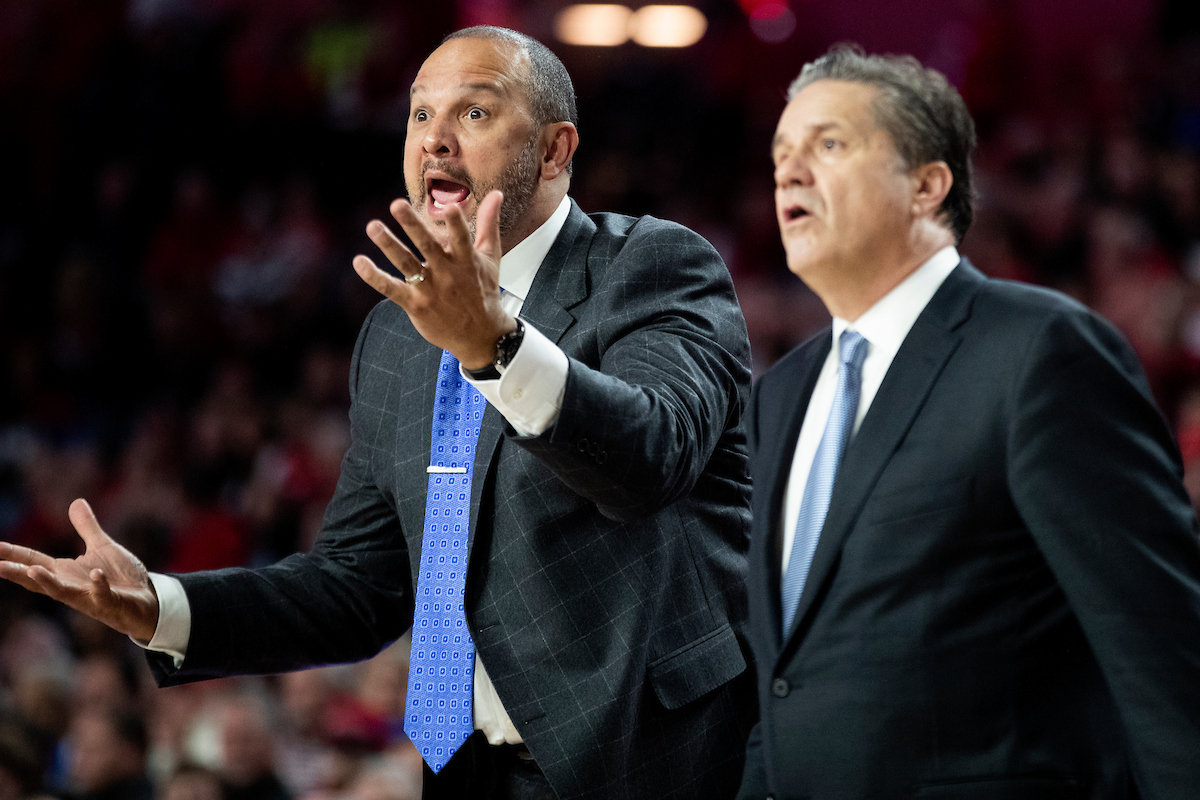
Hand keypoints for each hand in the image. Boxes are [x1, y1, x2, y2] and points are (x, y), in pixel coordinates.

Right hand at [0, 499, 158, 641]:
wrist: (147, 601)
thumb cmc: (121, 577)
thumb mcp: (102, 547)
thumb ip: (87, 528)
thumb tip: (76, 501)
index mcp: (65, 572)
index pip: (33, 561)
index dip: (13, 554)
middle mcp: (71, 586)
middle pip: (38, 579)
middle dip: (18, 573)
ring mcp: (88, 597)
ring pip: (63, 593)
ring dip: (48, 582)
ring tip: (32, 571)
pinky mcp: (110, 603)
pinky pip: (102, 595)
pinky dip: (99, 585)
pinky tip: (96, 574)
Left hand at [351, 190, 515, 369]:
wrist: (480, 335)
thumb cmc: (484, 292)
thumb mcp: (491, 257)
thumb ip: (489, 224)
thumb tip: (496, 194)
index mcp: (466, 261)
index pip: (462, 239)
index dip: (456, 224)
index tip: (449, 206)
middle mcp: (447, 274)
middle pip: (428, 246)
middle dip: (412, 225)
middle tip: (397, 204)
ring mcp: (430, 290)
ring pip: (406, 264)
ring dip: (388, 245)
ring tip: (373, 226)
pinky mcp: (415, 304)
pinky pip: (391, 288)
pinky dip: (374, 276)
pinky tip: (360, 262)